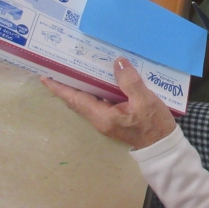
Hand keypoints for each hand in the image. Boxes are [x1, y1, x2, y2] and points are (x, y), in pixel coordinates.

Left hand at [41, 57, 176, 149]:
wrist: (162, 145)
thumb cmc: (153, 124)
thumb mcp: (145, 100)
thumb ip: (130, 81)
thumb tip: (117, 62)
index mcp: (102, 116)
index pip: (75, 99)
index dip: (60, 88)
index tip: (45, 78)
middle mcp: (99, 120)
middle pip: (77, 101)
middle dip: (67, 86)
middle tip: (60, 69)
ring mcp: (106, 121)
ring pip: (87, 102)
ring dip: (80, 89)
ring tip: (77, 71)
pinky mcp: (114, 120)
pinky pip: (98, 103)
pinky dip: (94, 92)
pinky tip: (100, 82)